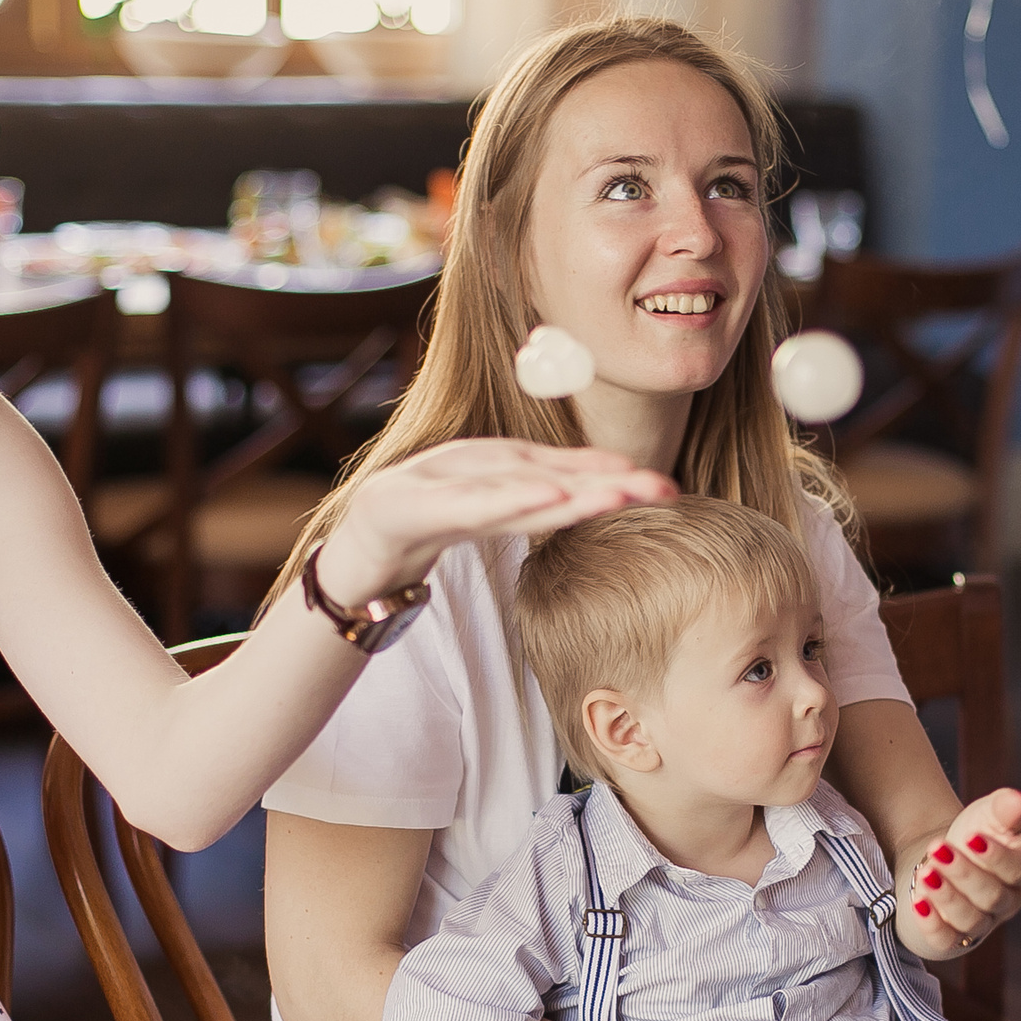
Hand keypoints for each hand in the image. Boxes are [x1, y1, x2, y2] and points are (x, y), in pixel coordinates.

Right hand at [318, 438, 675, 603]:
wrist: (358, 547)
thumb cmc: (426, 522)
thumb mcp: (486, 511)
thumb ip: (531, 502)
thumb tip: (592, 493)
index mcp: (499, 475)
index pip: (565, 474)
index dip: (611, 476)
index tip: (662, 485)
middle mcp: (477, 472)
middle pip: (552, 478)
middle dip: (607, 483)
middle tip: (660, 487)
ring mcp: (444, 486)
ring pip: (519, 488)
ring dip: (571, 488)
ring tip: (617, 491)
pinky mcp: (413, 505)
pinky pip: (471, 505)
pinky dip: (510, 499)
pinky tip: (548, 498)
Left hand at [896, 788, 1020, 961]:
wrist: (941, 856)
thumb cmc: (973, 834)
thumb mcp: (989, 814)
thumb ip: (1005, 808)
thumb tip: (1018, 801)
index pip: (1019, 870)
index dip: (996, 857)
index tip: (970, 836)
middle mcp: (1007, 902)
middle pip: (992, 896)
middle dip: (964, 873)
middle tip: (937, 849)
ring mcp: (981, 924)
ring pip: (970, 920)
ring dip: (946, 897)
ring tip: (925, 872)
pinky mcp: (950, 939)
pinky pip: (945, 940)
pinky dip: (931, 923)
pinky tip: (917, 903)